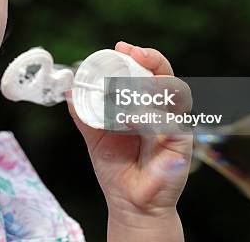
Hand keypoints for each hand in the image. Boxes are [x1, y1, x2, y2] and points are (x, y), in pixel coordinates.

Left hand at [66, 41, 192, 236]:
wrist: (129, 203)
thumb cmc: (117, 168)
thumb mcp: (95, 134)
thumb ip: (84, 113)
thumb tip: (68, 90)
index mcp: (147, 105)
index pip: (150, 72)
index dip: (140, 57)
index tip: (121, 47)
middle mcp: (165, 111)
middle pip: (167, 76)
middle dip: (151, 59)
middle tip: (130, 52)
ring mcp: (176, 126)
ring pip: (173, 94)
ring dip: (151, 84)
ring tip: (129, 83)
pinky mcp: (181, 144)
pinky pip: (171, 123)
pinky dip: (151, 117)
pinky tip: (133, 117)